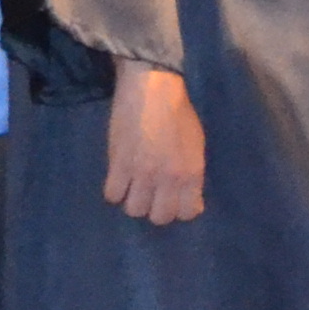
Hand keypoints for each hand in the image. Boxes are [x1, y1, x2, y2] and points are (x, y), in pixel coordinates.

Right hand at [103, 66, 207, 225]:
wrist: (153, 91)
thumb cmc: (179, 115)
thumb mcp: (196, 146)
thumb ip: (192, 173)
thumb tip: (191, 199)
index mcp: (192, 173)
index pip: (187, 213)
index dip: (180, 210)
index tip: (174, 201)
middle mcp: (168, 178)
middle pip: (159, 217)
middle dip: (156, 210)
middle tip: (153, 196)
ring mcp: (142, 173)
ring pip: (134, 210)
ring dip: (134, 202)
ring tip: (135, 188)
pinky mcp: (118, 165)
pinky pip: (112, 195)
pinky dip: (115, 192)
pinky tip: (119, 181)